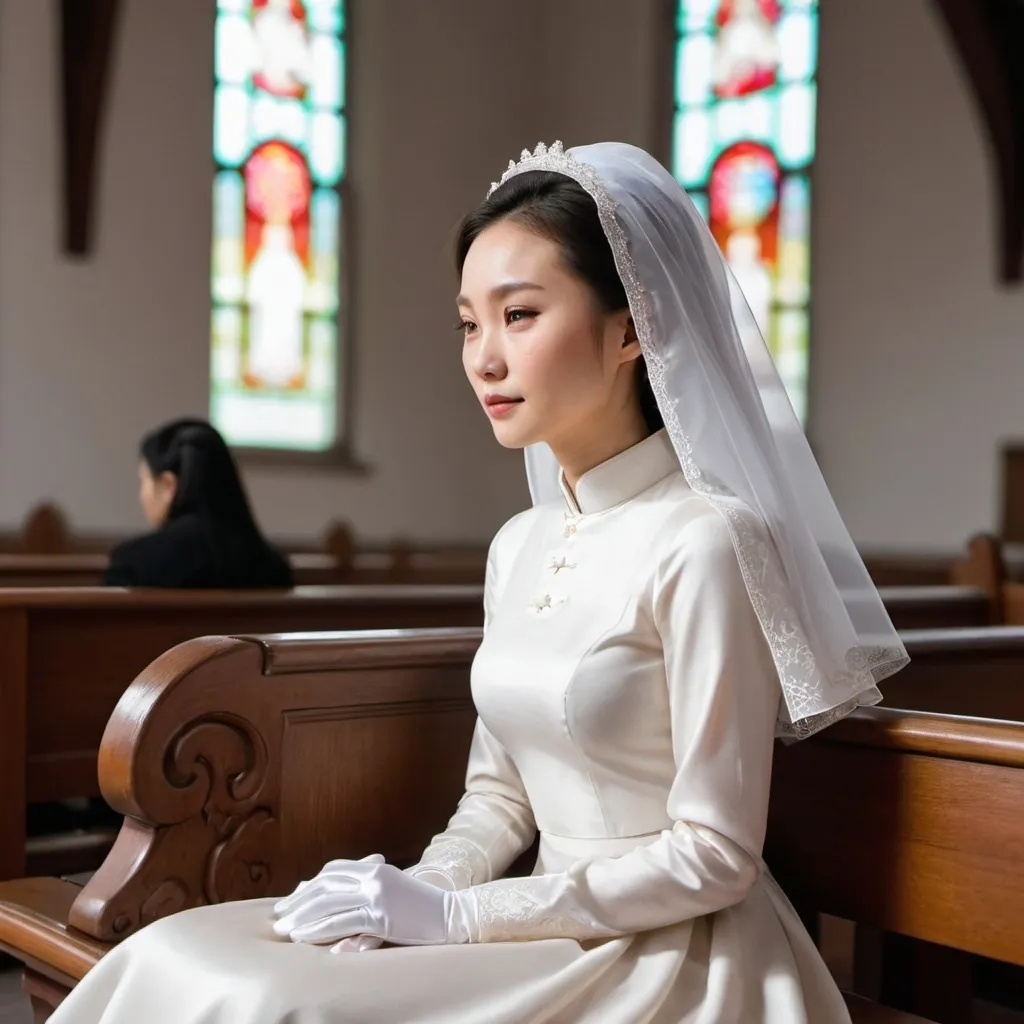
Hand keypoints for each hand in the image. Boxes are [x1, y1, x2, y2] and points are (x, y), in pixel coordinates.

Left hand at [272, 859, 455, 950]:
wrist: (452, 915)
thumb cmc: (422, 908)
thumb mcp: (394, 892)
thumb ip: (367, 891)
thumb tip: (336, 905)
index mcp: (376, 869)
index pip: (333, 871)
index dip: (310, 885)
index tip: (292, 899)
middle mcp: (374, 877)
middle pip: (326, 885)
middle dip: (299, 901)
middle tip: (278, 915)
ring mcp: (378, 895)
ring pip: (329, 903)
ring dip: (302, 917)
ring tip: (284, 930)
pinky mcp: (382, 916)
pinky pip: (343, 922)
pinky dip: (320, 930)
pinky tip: (304, 938)